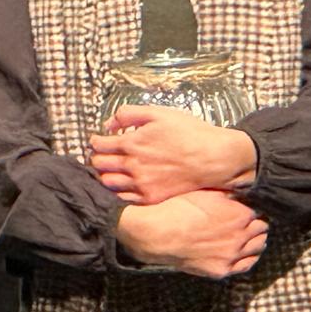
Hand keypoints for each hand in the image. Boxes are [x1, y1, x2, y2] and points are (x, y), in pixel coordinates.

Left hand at [89, 105, 256, 204]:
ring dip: (105, 174)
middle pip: (98, 164)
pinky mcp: (150, 197)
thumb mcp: (158, 113)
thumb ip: (129, 114)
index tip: (99, 140)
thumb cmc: (189, 133)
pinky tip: (123, 184)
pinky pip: (123, 198)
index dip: (95, 141)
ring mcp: (141, 184)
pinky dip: (117, 191)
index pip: (98, 145)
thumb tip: (108, 124)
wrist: (215, 158)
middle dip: (97, 157)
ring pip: (107, 182)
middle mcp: (132, 165)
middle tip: (103, 155)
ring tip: (111, 169)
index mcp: (131, 143)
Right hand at [115, 189, 267, 278]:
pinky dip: (246, 258)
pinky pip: (245, 265)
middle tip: (247, 223)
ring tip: (248, 238)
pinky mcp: (221, 269)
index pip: (259, 213)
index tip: (245, 210)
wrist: (156, 234)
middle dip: (255, 225)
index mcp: (241, 214)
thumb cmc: (176, 209)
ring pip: (258, 248)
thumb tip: (239, 194)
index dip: (250, 210)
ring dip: (255, 241)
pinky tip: (242, 254)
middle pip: (262, 231)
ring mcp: (232, 255)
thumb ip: (227, 195)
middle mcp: (241, 236)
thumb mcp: (203, 193)